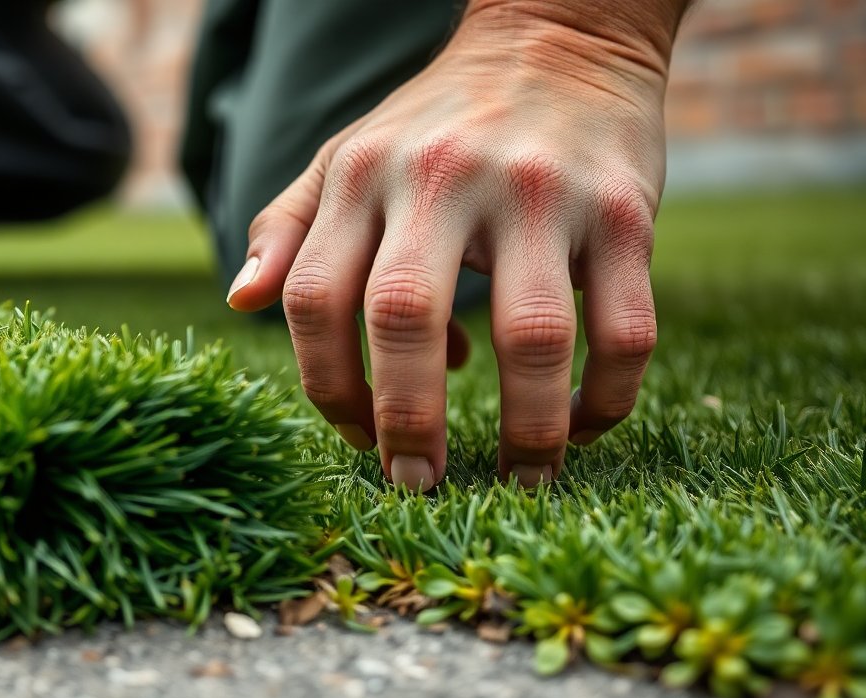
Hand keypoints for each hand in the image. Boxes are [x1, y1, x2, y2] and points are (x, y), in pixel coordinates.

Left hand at [227, 4, 675, 488]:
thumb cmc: (435, 124)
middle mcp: (444, 179)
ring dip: (525, 433)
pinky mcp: (625, 213)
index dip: (324, 385)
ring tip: (516, 483)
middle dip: (404, 421)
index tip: (355, 438)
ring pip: (531, 337)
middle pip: (402, 317)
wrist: (558, 38)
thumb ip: (288, 225)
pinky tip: (579, 426)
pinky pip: (624, 329)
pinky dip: (605, 399)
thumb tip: (240, 300)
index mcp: (364, 175)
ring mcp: (541, 195)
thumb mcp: (347, 156)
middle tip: (416, 484)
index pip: (312, 297)